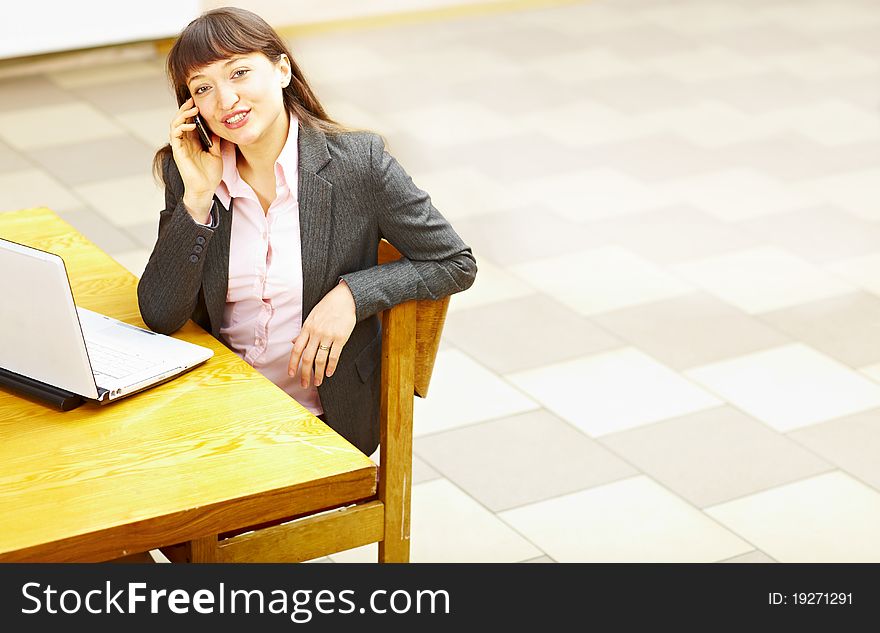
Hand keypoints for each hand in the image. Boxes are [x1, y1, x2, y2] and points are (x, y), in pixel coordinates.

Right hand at [169, 97, 222, 220]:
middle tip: (193, 100)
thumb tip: (218, 128)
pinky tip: (189, 124)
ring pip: (175, 124)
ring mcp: (180, 146)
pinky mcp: (177, 151)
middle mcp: (185, 142)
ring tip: (192, 110)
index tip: (200, 103)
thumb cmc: (210, 174)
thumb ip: (214, 141)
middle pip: (181, 120)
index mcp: (194, 141)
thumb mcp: (216, 154)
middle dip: (186, 109)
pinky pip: (175, 135)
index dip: (193, 112)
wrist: (205, 189)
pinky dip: (180, 127)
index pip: (190, 122)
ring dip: (182, 115)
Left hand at [288, 281, 356, 387]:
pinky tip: (329, 373)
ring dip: (318, 373)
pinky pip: (334, 356)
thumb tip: (292, 342)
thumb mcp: (311, 317)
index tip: (291, 374)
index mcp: (307, 328)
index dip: (292, 363)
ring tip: (318, 382)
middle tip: (304, 384)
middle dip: (304, 373)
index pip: (296, 349)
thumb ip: (303, 331)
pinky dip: (331, 366)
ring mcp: (328, 335)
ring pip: (320, 359)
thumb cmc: (328, 307)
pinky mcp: (340, 338)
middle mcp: (316, 333)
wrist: (344, 299)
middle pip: (307, 357)